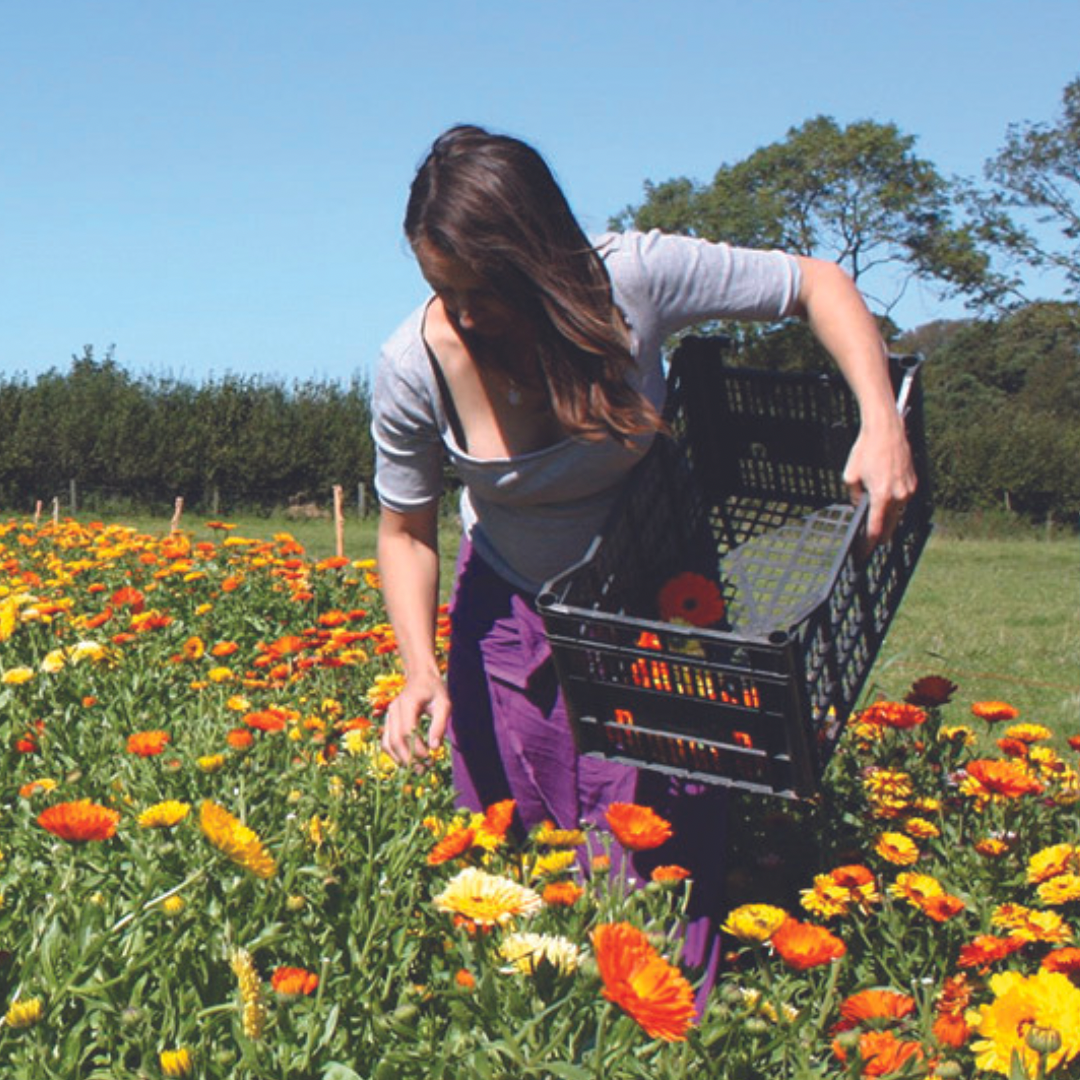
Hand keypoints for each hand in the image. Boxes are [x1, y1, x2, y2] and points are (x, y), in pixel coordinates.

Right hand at [380, 673, 450, 765]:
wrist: (420, 677)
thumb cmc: (434, 690)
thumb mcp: (444, 704)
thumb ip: (439, 724)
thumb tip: (434, 748)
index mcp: (407, 703)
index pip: (407, 730)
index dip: (416, 747)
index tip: (429, 758)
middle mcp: (394, 710)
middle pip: (394, 739)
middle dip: (407, 758)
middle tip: (422, 770)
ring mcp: (388, 716)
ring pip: (387, 742)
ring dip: (399, 759)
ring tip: (415, 769)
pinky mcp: (388, 721)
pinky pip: (386, 741)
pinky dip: (394, 753)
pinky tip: (406, 761)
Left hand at [843, 414, 916, 548]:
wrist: (886, 430)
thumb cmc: (865, 450)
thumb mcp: (850, 476)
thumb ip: (854, 496)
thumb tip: (859, 507)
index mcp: (881, 496)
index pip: (876, 528)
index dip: (869, 543)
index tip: (863, 552)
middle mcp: (899, 495)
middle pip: (890, 526)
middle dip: (880, 537)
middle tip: (870, 546)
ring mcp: (909, 489)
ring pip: (898, 513)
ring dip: (888, 521)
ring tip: (878, 529)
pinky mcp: (914, 482)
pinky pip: (903, 501)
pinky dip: (895, 506)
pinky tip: (887, 508)